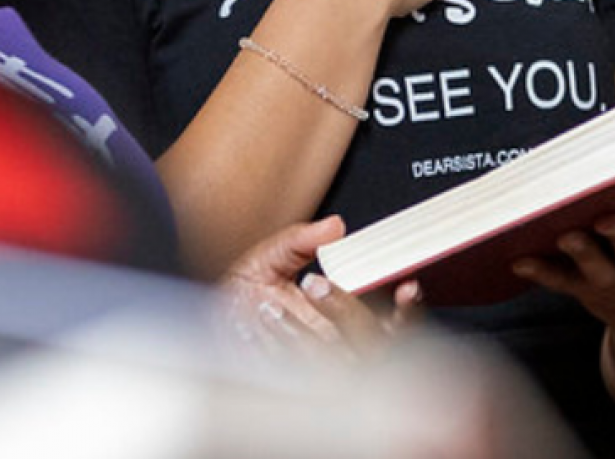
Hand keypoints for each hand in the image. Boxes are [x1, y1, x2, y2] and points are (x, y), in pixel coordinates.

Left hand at [222, 215, 420, 355]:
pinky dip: (276, 345)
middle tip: (313, 282)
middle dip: (345, 308)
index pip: (397, 321)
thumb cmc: (243, 292)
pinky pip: (296, 374)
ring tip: (269, 304)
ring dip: (301, 329)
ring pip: (333, 360)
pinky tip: (259, 321)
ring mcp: (319, 372)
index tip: (405, 286)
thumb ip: (301, 239)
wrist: (205, 326)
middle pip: (371, 341)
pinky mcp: (291, 388)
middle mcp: (340, 347)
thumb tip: (334, 225)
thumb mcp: (269, 256)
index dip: (409, 307)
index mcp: (347, 317)